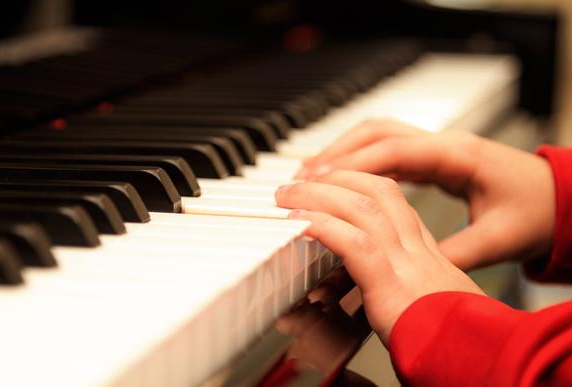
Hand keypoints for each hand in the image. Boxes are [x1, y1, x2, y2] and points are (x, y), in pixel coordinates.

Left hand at [275, 170, 483, 343]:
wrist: (481, 361)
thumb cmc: (455, 347)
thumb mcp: (433, 311)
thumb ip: (405, 296)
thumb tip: (378, 301)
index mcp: (430, 257)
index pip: (396, 205)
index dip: (362, 188)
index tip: (334, 186)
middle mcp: (420, 252)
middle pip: (379, 192)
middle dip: (338, 178)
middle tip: (304, 179)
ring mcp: (408, 264)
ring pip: (362, 206)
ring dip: (319, 194)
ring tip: (289, 193)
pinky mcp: (392, 284)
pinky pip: (353, 242)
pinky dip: (322, 225)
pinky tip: (298, 222)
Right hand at [294, 119, 554, 270]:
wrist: (559, 198)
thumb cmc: (534, 213)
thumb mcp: (497, 240)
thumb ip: (454, 253)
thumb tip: (411, 271)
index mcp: (458, 157)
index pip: (393, 151)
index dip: (351, 164)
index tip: (317, 180)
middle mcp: (444, 143)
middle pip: (377, 132)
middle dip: (335, 152)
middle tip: (301, 176)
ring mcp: (437, 145)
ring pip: (378, 134)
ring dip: (341, 150)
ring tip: (309, 174)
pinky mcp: (433, 155)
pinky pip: (386, 147)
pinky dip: (357, 158)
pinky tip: (338, 177)